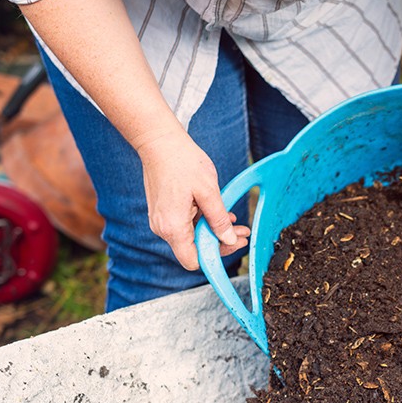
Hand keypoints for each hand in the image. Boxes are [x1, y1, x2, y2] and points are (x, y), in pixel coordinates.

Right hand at [137, 130, 249, 270]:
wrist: (159, 142)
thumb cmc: (182, 162)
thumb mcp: (209, 192)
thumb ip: (219, 219)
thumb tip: (229, 239)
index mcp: (173, 227)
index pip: (194, 261)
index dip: (216, 256)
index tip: (235, 244)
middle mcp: (163, 228)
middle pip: (194, 250)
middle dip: (220, 242)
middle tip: (243, 233)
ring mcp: (161, 220)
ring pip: (191, 236)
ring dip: (214, 231)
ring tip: (236, 221)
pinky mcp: (163, 212)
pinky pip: (185, 224)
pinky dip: (203, 221)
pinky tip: (220, 212)